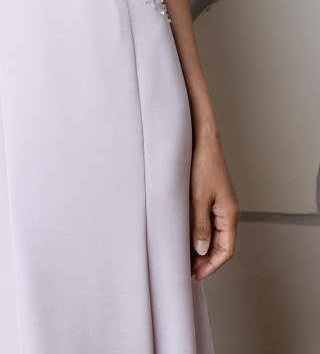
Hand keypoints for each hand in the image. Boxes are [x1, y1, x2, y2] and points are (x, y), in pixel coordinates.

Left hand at [189, 130, 239, 280]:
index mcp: (229, 214)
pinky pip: (207, 221)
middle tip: (187, 270)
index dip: (212, 266)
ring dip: (201, 247)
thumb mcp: (198, 197)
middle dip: (205, 260)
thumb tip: (201, 250)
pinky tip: (185, 235)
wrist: (201, 137)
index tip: (196, 276)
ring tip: (184, 256)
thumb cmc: (201, 164)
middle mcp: (227, 211)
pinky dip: (198, 232)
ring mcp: (219, 203)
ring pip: (213, 234)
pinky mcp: (211, 195)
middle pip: (220, 244)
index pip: (226, 250)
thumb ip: (200, 225)